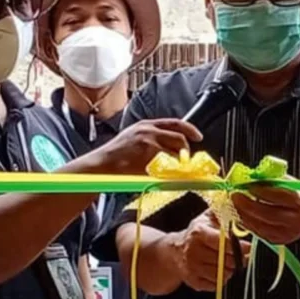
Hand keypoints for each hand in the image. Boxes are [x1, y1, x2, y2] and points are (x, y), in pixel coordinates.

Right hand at [85, 119, 201, 174]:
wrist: (101, 164)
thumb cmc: (115, 156)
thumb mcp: (133, 138)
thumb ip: (152, 139)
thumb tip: (170, 148)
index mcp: (146, 125)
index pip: (175, 123)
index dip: (190, 129)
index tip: (198, 136)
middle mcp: (149, 131)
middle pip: (179, 138)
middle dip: (184, 151)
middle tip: (183, 161)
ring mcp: (149, 143)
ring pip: (175, 154)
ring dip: (177, 164)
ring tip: (170, 170)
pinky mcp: (148, 157)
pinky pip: (168, 166)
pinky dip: (171, 172)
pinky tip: (165, 175)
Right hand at [166, 212, 249, 291]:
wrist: (175, 252)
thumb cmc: (197, 233)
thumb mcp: (207, 217)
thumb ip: (224, 211)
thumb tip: (240, 205)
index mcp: (198, 233)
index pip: (224, 243)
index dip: (240, 246)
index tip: (249, 246)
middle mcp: (193, 251)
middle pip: (227, 260)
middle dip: (238, 258)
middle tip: (242, 255)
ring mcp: (193, 268)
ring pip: (224, 274)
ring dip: (230, 269)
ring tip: (228, 260)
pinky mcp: (194, 282)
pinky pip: (217, 284)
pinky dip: (221, 278)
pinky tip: (218, 269)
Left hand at [231, 184, 299, 245]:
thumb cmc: (298, 198)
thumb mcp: (292, 185)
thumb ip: (275, 181)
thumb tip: (253, 177)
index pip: (281, 196)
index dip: (263, 191)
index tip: (249, 185)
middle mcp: (296, 220)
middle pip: (268, 214)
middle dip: (248, 205)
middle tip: (235, 196)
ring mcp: (287, 233)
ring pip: (261, 225)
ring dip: (244, 215)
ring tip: (235, 205)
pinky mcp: (278, 241)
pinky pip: (258, 233)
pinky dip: (247, 223)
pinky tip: (241, 215)